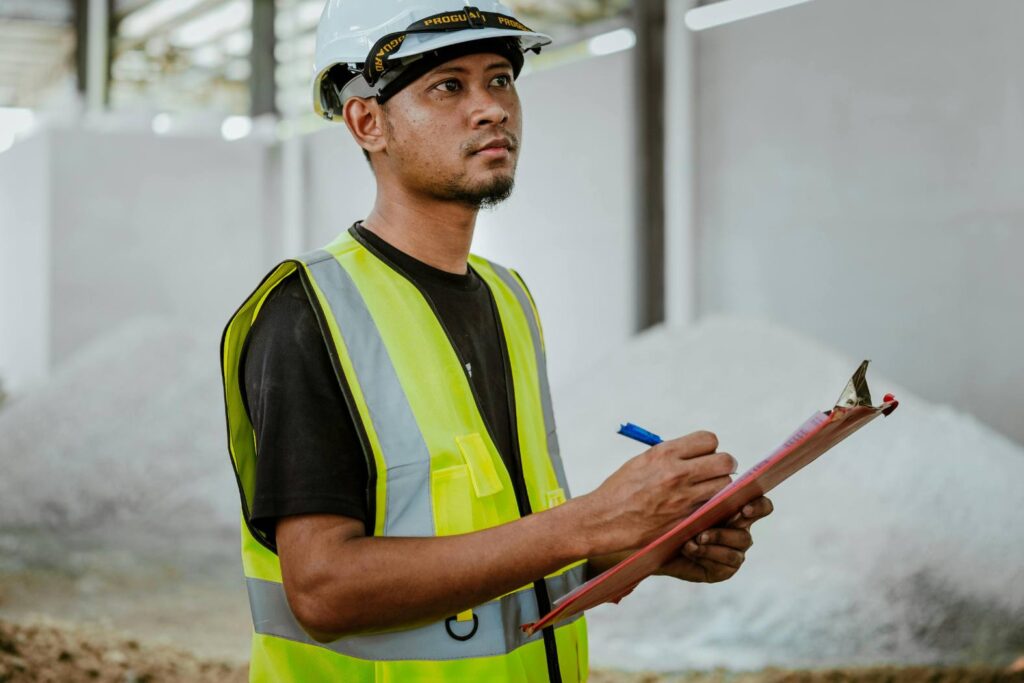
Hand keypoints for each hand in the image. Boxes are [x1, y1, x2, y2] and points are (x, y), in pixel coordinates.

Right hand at [574, 431, 736, 555]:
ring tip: (707, 490)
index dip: (709, 447)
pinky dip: (711, 506)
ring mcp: (684, 498)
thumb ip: (670, 455)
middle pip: (725, 462)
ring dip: (719, 487)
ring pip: (724, 485)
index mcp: (665, 453)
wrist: (606, 519)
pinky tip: (700, 506)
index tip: (705, 455)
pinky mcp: (686, 519)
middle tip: (715, 472)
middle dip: (723, 465)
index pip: (709, 440)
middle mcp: (677, 473)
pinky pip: (713, 507)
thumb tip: (694, 453)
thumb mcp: (643, 460)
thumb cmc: (620, 490)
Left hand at [656, 496, 773, 582]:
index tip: (745, 508)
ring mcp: (733, 553)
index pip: (760, 506)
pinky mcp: (723, 570)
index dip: (758, 507)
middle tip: (703, 533)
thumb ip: (704, 494)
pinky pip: (722, 565)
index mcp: (736, 511)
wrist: (658, 542)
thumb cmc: (674, 516)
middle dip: (724, 534)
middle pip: (747, 533)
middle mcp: (738, 532)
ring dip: (712, 545)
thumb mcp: (688, 501)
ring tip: (692, 541)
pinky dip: (705, 556)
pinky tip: (689, 550)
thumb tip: (710, 484)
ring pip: (734, 551)